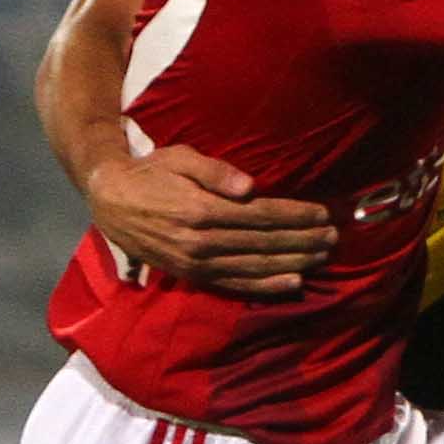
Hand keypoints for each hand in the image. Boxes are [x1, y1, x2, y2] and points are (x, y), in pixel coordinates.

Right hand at [83, 144, 334, 299]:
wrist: (110, 201)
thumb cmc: (151, 172)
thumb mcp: (181, 158)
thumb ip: (216, 172)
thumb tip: (250, 188)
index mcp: (201, 209)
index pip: (261, 215)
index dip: (295, 216)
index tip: (322, 214)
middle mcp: (201, 241)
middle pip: (264, 242)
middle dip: (302, 240)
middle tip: (333, 237)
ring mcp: (196, 263)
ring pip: (255, 266)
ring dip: (292, 262)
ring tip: (321, 257)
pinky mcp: (191, 275)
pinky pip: (235, 284)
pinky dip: (265, 285)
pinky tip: (291, 282)